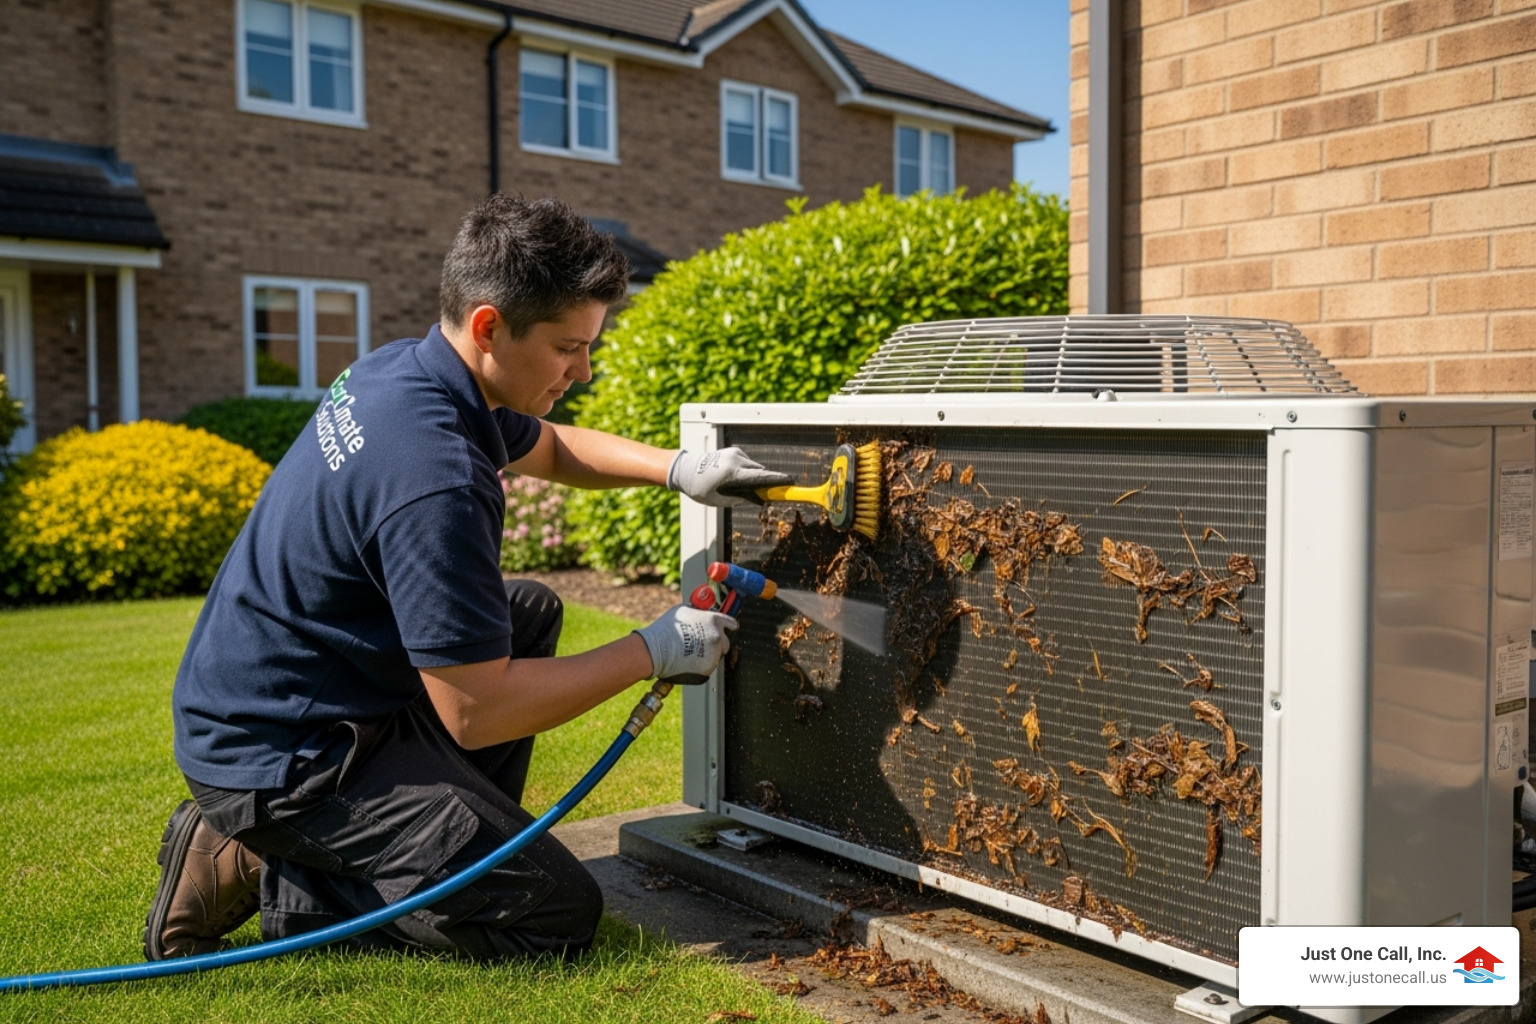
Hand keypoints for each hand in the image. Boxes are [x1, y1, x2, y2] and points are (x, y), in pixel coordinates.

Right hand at [633, 604, 738, 684]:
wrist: (657, 650)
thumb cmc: (666, 629)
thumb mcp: (683, 611)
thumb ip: (697, 612)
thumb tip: (700, 611)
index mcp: (714, 620)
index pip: (730, 622)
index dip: (730, 625)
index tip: (732, 628)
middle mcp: (718, 637)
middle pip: (725, 642)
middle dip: (717, 644)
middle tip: (702, 645)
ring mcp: (714, 654)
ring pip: (715, 656)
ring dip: (707, 655)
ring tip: (687, 653)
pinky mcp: (708, 669)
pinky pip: (706, 668)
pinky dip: (699, 667)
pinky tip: (685, 662)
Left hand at [667, 448, 793, 506]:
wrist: (684, 469)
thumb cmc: (698, 487)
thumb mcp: (717, 500)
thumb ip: (738, 499)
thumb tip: (756, 499)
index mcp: (732, 472)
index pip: (760, 476)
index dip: (776, 480)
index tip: (790, 482)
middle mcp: (735, 459)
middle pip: (760, 471)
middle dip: (763, 481)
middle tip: (764, 494)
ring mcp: (734, 453)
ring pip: (754, 466)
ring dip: (752, 476)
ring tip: (739, 486)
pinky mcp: (733, 451)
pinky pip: (747, 462)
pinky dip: (746, 470)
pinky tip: (733, 478)